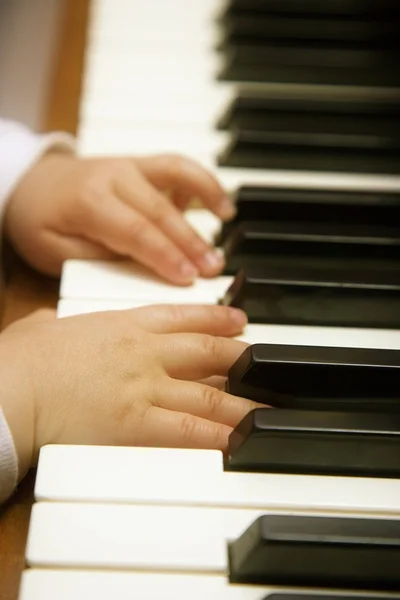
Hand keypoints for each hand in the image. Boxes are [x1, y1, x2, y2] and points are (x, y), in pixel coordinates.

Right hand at [0, 304, 259, 479]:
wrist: (12, 386)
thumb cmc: (22, 357)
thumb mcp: (40, 326)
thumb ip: (53, 321)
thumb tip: (48, 320)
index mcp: (123, 325)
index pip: (184, 316)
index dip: (218, 317)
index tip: (240, 320)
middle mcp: (144, 352)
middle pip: (208, 350)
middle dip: (242, 357)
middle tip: (265, 362)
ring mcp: (145, 386)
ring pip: (209, 391)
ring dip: (244, 400)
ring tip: (269, 407)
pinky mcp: (137, 424)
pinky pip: (190, 430)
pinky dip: (220, 435)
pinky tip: (241, 439)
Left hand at [5, 153, 234, 283]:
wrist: (30, 184)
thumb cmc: (41, 222)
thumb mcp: (52, 252)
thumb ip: (95, 260)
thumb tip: (139, 267)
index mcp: (88, 201)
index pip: (136, 231)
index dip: (165, 255)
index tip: (188, 277)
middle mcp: (113, 177)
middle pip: (161, 209)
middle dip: (191, 240)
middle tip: (214, 267)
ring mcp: (128, 165)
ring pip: (175, 172)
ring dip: (206, 192)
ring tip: (228, 216)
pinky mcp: (139, 164)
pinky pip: (175, 164)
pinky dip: (198, 178)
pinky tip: (213, 203)